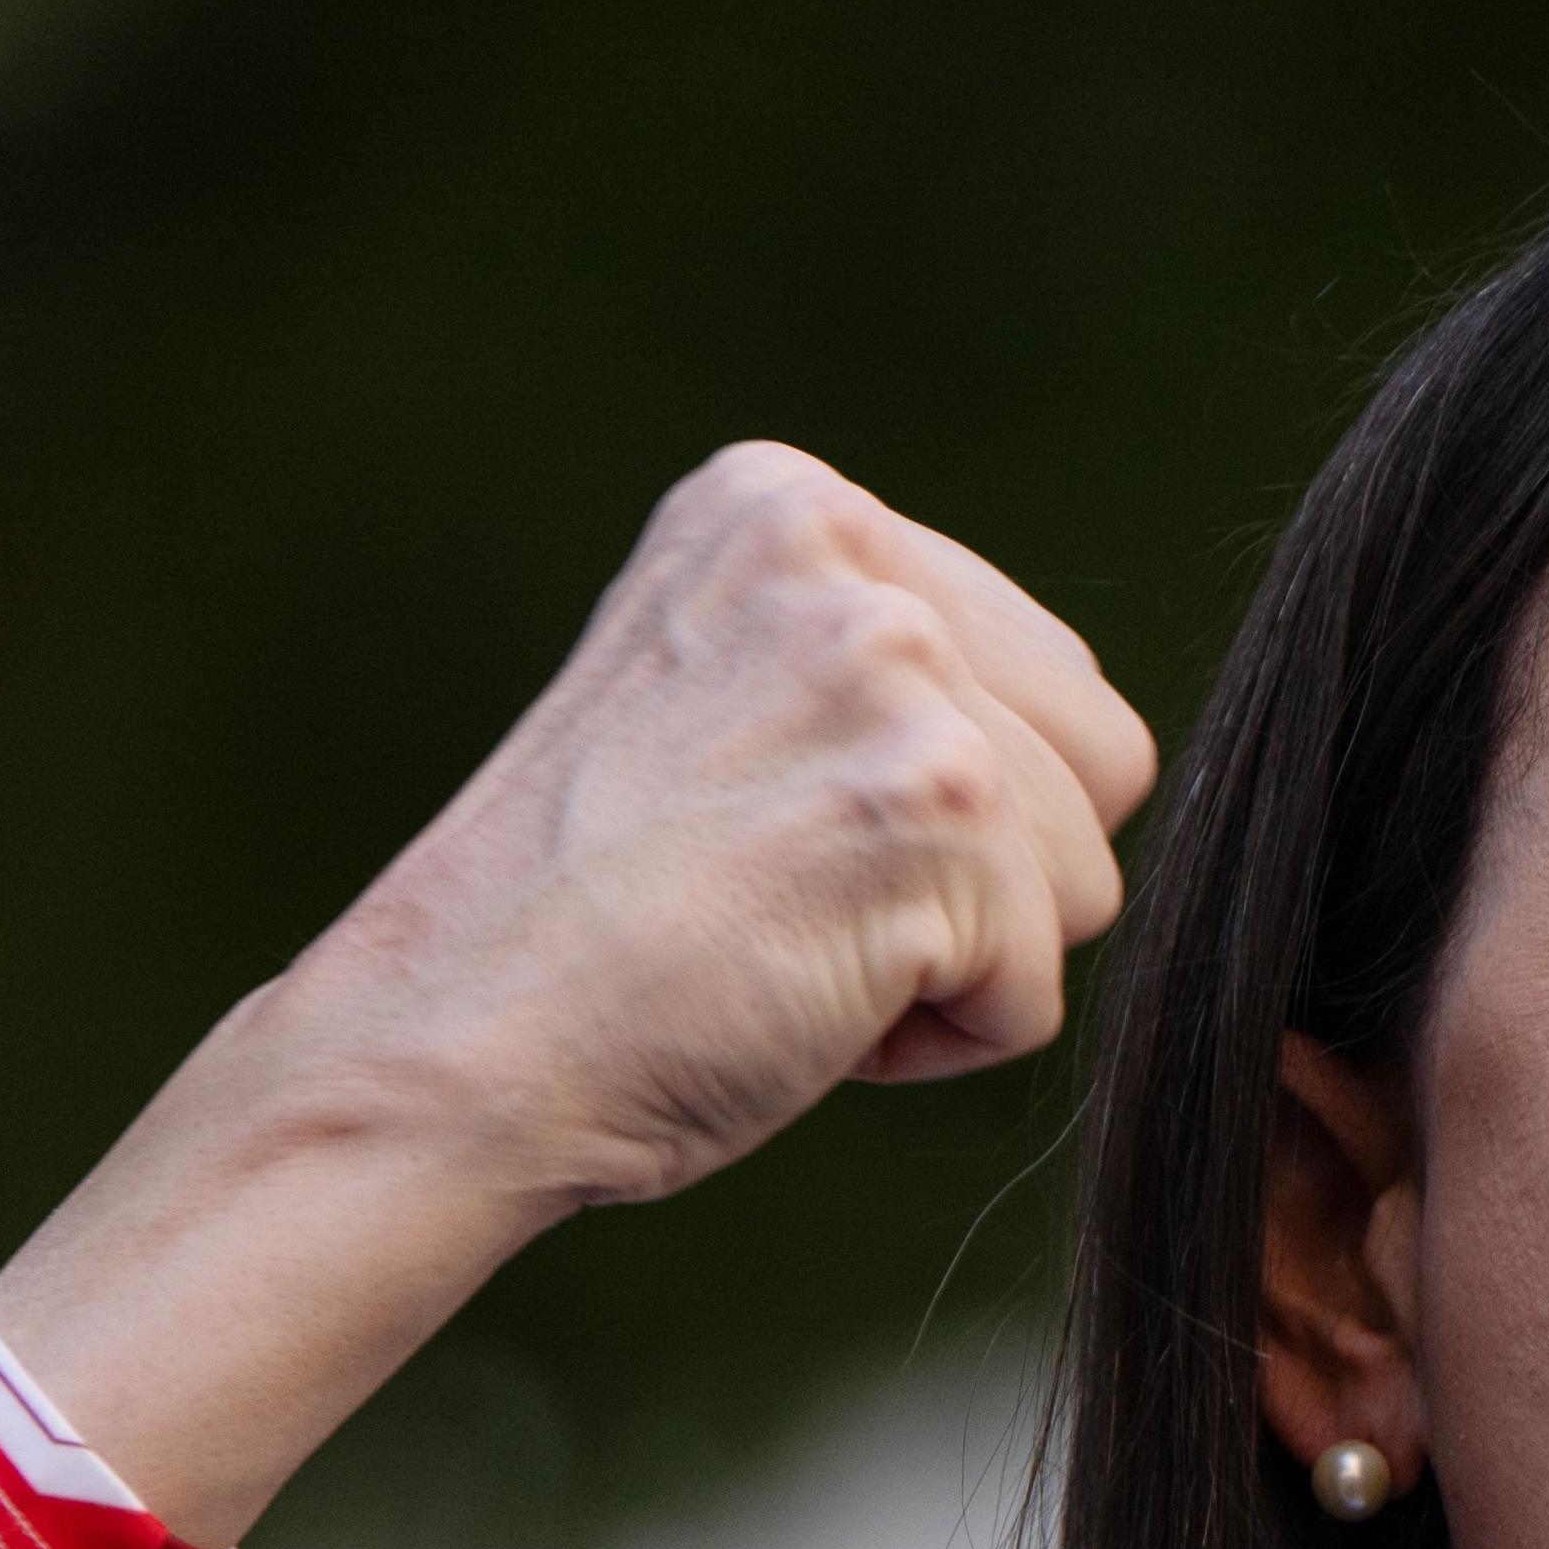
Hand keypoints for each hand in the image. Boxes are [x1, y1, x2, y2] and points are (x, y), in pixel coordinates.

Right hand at [0, 448, 1156, 1544]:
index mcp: (787, 503)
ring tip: (784, 951)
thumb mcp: (723, 708)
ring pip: (1082, 881)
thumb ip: (868, 672)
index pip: (1043, 677)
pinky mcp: (935, 804)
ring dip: (957, 964)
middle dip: (985, 880)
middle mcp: (849, 554)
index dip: (940, 814)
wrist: (452, 1041)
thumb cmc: (582, 927)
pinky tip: (793, 1008)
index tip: (775, 837)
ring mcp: (895, 671)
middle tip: (787, 903)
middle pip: (1096, 765)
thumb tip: (1079, 732)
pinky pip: (1038, 992)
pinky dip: (935, 1045)